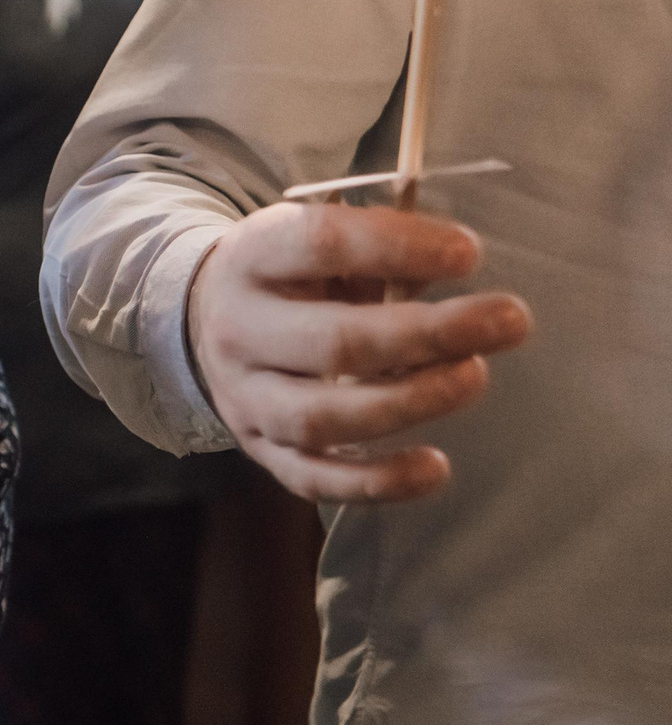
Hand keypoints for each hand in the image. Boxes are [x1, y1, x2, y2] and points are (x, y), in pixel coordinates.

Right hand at [187, 202, 531, 503]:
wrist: (214, 322)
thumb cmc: (297, 275)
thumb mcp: (321, 243)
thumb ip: (380, 247)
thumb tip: (455, 260)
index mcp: (252, 257)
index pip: (319, 245)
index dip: (398, 247)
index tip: (469, 254)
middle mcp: (238, 330)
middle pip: (332, 343)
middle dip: (429, 335)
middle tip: (510, 320)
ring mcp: (245, 397)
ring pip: (322, 418)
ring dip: (410, 402)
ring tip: (474, 376)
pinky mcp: (261, 449)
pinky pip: (316, 479)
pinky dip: (378, 482)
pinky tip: (436, 467)